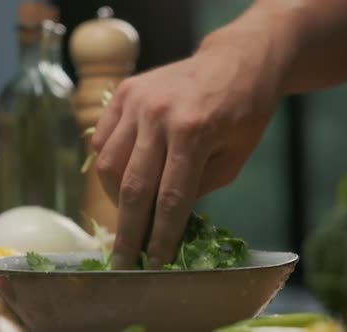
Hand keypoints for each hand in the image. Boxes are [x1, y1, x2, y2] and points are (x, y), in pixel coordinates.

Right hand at [91, 28, 284, 269]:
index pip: (170, 199)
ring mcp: (136, 101)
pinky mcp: (124, 93)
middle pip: (132, 187)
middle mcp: (158, 115)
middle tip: (124, 260)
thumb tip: (163, 221)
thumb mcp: (234, 159)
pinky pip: (102, 139)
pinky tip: (122, 177)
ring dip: (114, 199)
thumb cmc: (244, 113)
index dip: (160, 237)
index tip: (154, 265)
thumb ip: (196, 189)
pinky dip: (108, 166)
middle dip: (128, 230)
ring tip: (128, 213)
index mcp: (194, 132)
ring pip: (108, 165)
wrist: (236, 60)